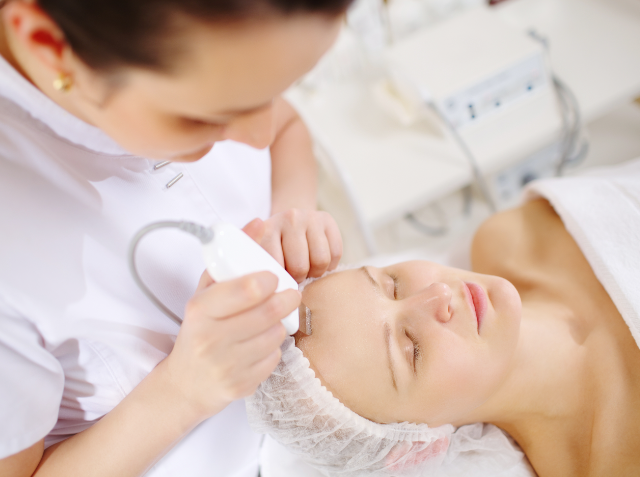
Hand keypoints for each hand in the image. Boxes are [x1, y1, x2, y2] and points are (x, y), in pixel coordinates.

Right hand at [163, 223, 299, 418]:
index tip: (273, 277)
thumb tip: (258, 222)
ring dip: (279, 324)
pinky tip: (260, 344)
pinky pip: (274, 358)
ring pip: (275, 335)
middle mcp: (211, 340)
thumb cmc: (200, 327)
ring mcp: (226, 366)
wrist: (186, 382)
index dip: (267, 280)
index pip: (245, 290)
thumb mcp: (207, 290)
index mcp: (200, 310)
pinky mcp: (242, 386)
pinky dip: (273, 348)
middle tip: (291, 292)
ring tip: (271, 319)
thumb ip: (232, 254)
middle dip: (286, 299)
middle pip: (268, 313)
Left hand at [258, 209, 342, 281]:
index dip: (282, 279)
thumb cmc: (276, 245)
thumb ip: (265, 266)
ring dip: (316, 272)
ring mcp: (310, 217)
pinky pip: (336, 253)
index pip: (277, 266)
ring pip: (321, 260)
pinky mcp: (327, 219)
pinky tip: (320, 261)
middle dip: (300, 278)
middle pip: (300, 267)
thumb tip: (276, 290)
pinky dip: (330, 264)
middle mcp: (289, 219)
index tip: (282, 278)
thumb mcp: (263, 253)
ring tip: (309, 269)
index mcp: (268, 229)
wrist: (290, 220)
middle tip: (297, 275)